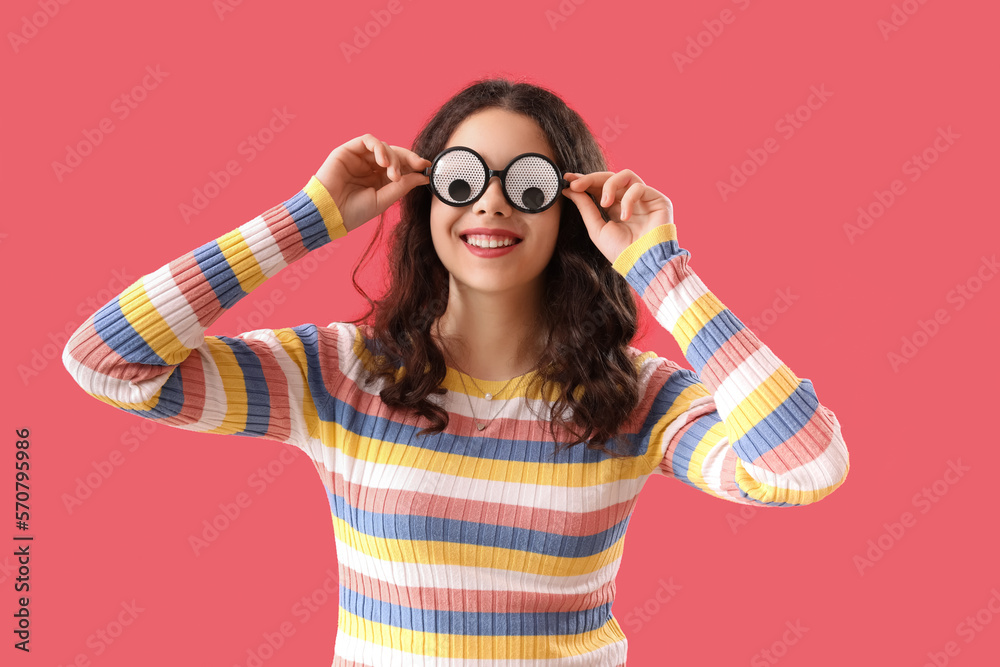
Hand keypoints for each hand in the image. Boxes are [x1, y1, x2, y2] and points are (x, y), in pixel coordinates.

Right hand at [315, 134, 430, 231]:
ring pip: (383, 147)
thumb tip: (423, 177)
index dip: (414, 164)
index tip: (427, 167)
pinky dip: (379, 147)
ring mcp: (359, 158)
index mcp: (379, 180)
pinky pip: (368, 140)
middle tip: (419, 165)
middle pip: (395, 154)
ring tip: (393, 174)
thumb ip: (403, 186)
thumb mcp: (384, 200)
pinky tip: (383, 161)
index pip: (400, 166)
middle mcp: (370, 167)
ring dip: (393, 157)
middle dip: (409, 158)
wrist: (329, 213)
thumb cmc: (353, 212)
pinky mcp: (348, 150)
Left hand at [561, 169, 673, 264]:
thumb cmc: (621, 251)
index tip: (567, 179)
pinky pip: (639, 187)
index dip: (584, 180)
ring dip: (609, 185)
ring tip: (604, 203)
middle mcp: (629, 200)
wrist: (642, 263)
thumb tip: (569, 189)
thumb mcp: (597, 228)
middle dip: (591, 179)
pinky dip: (628, 200)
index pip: (599, 187)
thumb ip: (585, 207)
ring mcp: (644, 198)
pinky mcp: (658, 199)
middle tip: (576, 185)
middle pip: (609, 177)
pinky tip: (625, 217)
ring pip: (624, 175)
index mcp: (615, 207)